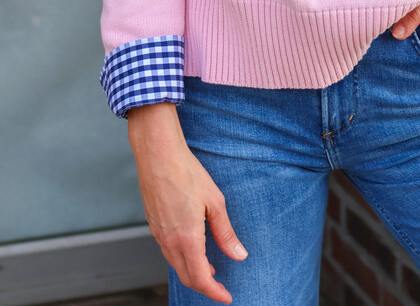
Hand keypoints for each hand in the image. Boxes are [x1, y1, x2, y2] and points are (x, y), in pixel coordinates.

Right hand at [128, 103, 246, 303]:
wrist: (158, 155)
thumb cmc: (187, 173)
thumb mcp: (214, 202)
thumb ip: (225, 232)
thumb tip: (239, 254)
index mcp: (187, 239)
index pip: (201, 279)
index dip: (215, 292)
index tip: (227, 297)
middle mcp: (169, 241)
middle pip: (187, 276)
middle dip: (204, 285)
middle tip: (221, 285)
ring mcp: (158, 234)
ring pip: (176, 265)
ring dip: (192, 271)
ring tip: (210, 268)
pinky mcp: (153, 224)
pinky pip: (168, 251)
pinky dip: (182, 258)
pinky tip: (193, 248)